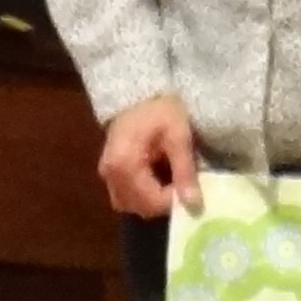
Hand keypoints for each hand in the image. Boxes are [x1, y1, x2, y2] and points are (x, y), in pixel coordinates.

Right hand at [99, 93, 201, 217]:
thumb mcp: (178, 136)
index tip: (191, 186)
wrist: (137, 93)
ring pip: (131, 205)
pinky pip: (125, 195)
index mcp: (124, 165)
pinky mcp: (109, 173)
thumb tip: (194, 204)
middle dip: (164, 202)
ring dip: (153, 201)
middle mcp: (110, 175)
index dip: (174, 200)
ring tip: (172, 182)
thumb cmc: (160, 110)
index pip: (151, 201)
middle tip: (183, 185)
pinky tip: (158, 180)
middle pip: (139, 207)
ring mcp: (106, 175)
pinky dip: (142, 195)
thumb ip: (184, 171)